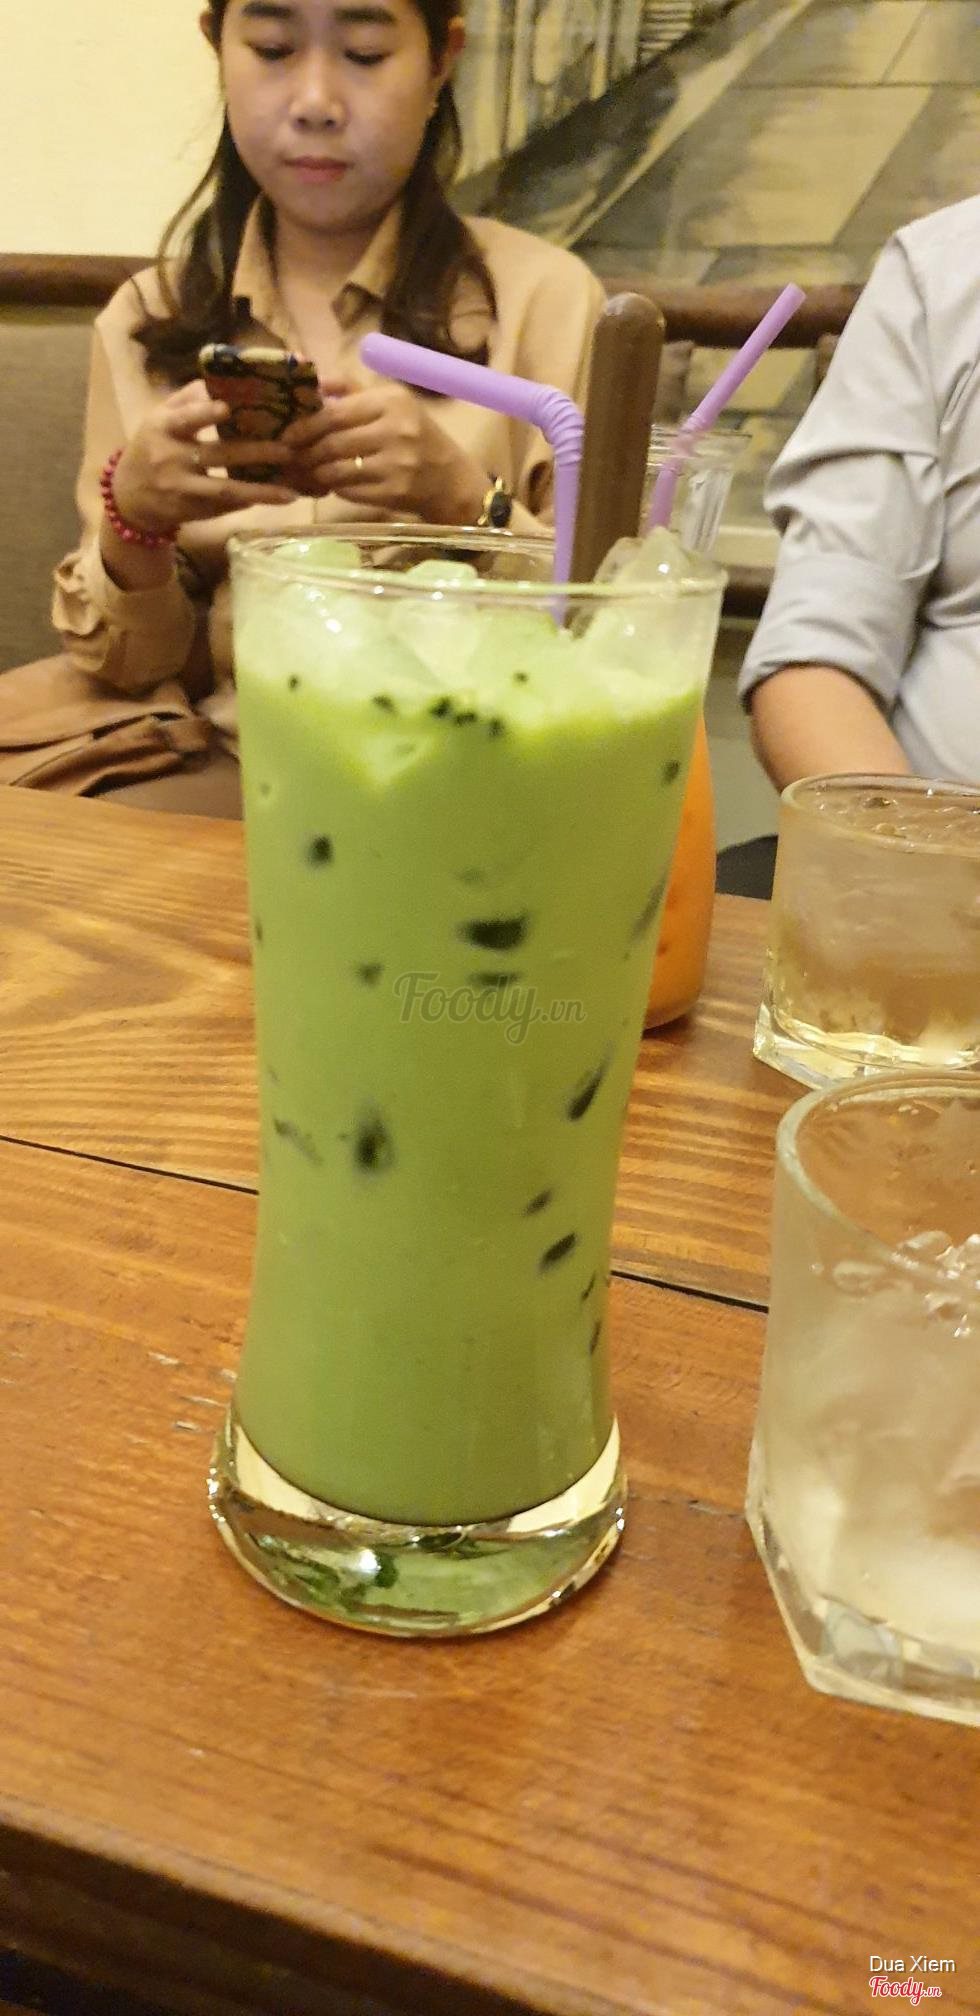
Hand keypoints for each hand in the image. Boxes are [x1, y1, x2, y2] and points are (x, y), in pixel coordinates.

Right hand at [111, 380, 297, 534]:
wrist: (129, 497)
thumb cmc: (151, 446)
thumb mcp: (159, 418)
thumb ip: (188, 399)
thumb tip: (222, 378)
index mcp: (163, 428)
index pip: (185, 418)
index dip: (204, 413)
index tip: (227, 408)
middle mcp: (171, 459)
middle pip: (217, 455)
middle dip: (254, 453)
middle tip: (288, 449)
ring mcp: (182, 489)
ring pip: (225, 490)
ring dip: (260, 491)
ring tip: (290, 493)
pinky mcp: (191, 512)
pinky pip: (224, 507)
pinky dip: (249, 502)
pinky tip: (275, 499)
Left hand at [282, 378, 486, 522]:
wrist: (451, 480)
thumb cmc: (417, 437)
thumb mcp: (393, 404)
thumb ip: (353, 390)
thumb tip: (315, 382)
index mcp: (391, 401)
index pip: (335, 412)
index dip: (306, 425)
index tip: (287, 435)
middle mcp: (395, 429)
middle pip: (333, 442)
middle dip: (305, 452)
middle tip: (290, 458)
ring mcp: (396, 463)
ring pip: (337, 469)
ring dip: (316, 473)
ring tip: (305, 472)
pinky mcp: (394, 492)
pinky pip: (350, 491)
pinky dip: (333, 489)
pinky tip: (327, 486)